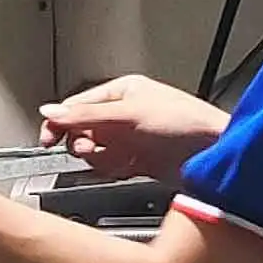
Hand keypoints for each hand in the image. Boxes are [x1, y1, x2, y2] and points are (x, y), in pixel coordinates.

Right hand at [38, 76, 230, 182]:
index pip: (77, 106)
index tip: (48, 139)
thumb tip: (50, 112)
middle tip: (94, 147)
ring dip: (101, 158)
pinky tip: (127, 167)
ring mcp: (131, 139)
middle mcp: (124, 114)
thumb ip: (86, 115)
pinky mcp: (137, 161)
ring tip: (120, 157)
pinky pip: (110, 167)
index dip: (60, 122)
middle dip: (85, 143)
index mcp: (122, 92)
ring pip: (94, 152)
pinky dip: (113, 169)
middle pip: (81, 132)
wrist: (214, 155)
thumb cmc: (187, 124)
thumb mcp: (129, 114)